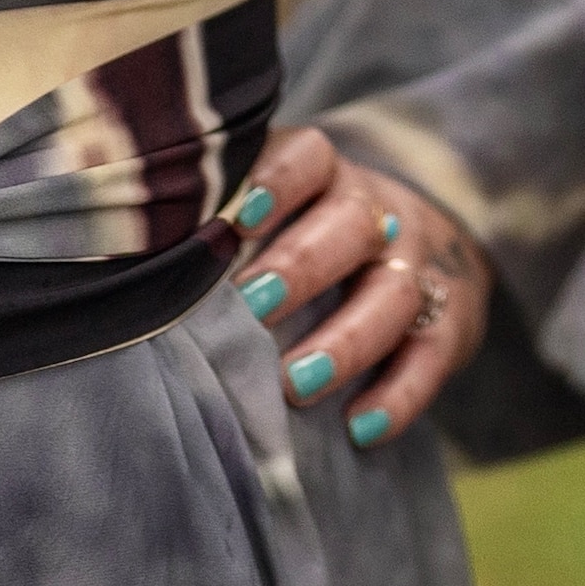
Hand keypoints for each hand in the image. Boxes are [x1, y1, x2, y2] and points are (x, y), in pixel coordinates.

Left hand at [228, 122, 488, 448]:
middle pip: (350, 225)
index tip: (239, 218)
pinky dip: (398, 395)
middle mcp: (377, 212)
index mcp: (326, 176)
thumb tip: (135, 260)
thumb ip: (222, 225)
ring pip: (393, 293)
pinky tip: (359, 429)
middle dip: (301, 267)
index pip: (309, 157)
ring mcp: (418, 265)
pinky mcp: (449, 321)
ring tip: (294, 384)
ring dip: (345, 340)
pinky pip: (431, 356)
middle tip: (251, 309)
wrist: (423, 241)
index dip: (278, 181)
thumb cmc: (311, 234)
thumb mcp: (279, 209)